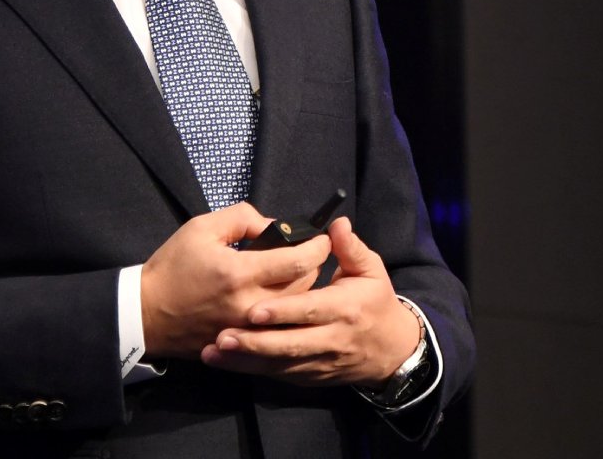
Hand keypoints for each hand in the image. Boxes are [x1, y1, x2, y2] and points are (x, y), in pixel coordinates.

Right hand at [139, 203, 332, 359]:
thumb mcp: (201, 228)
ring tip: (294, 274)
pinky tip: (279, 300)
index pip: (298, 262)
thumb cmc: (172, 266)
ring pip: (295, 311)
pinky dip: (285, 314)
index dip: (318, 248)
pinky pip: (277, 329)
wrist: (144, 313)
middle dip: (313, 267)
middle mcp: (248, 305)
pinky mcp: (242, 345)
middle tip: (307, 254)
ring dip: (303, 290)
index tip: (323, 239)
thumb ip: (242, 217)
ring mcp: (247, 329)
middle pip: (305, 288)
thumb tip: (273, 226)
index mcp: (239, 273)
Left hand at [201, 216, 421, 386]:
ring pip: (278, 364)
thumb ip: (350, 248)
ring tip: (213, 351)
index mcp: (345, 309)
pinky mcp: (307, 377)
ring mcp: (318, 362)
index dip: (281, 312)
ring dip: (245, 359)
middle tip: (221, 336)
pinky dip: (250, 370)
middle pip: (289, 344)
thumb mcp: (372, 271)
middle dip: (254, 342)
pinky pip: (277, 376)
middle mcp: (330, 339)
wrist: (389, 350)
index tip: (253, 309)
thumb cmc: (375, 302)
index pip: (310, 310)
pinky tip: (223, 362)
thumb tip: (335, 225)